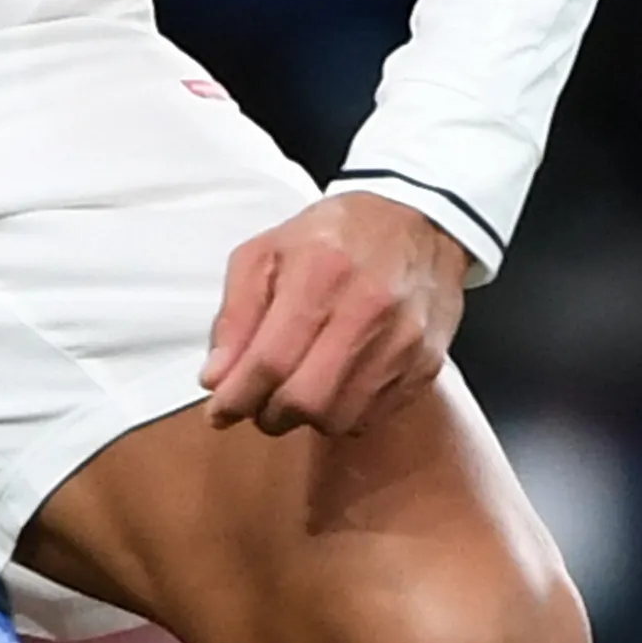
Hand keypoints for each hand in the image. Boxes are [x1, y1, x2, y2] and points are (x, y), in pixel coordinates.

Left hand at [199, 186, 470, 436]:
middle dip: (269, 415)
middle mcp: (368, 309)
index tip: (220, 412)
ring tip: (295, 394)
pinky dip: (342, 414)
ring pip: (339, 418)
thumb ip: (235, 315)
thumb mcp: (268, 252)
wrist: (420, 222)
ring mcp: (403, 341)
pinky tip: (332, 388)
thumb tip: (216, 379)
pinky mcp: (424, 364)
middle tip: (258, 405)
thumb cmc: (335, 236)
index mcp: (320, 272)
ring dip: (306, 419)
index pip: (269, 360)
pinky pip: (372, 416)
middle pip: (306, 400)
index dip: (237, 397)